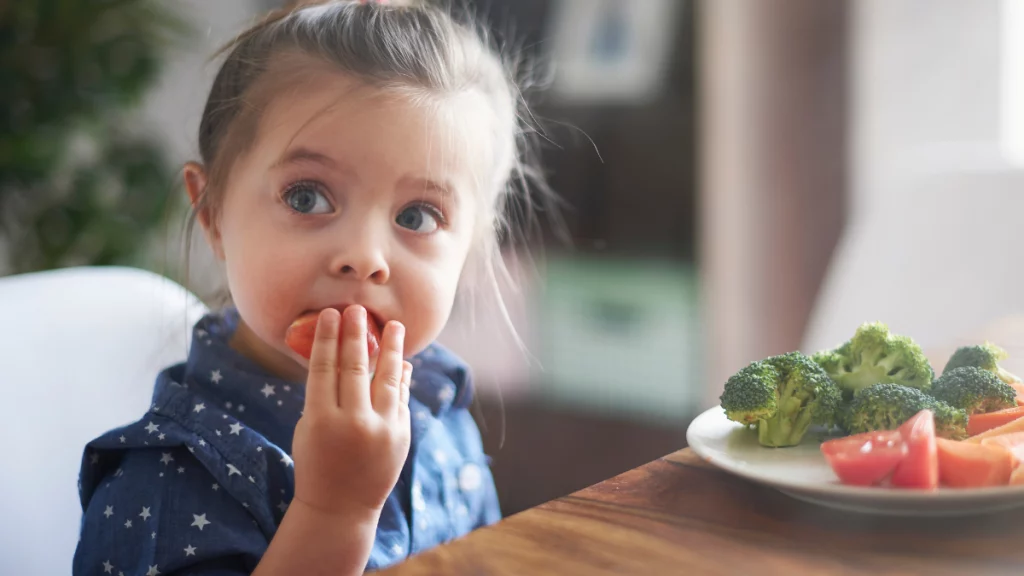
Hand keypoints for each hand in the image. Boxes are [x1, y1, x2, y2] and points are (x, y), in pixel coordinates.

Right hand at [291, 306, 412, 517]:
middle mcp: (352, 423)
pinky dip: (402, 378)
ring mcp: (381, 430)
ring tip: (395, 326)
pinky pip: (401, 398)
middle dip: (357, 335)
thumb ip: (324, 395)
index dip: (328, 338)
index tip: (331, 314)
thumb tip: (342, 356)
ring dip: (391, 349)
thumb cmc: (316, 462)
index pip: (324, 368)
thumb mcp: (309, 428)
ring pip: (388, 379)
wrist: (341, 507)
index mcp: (320, 420)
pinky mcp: (401, 436)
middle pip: (355, 367)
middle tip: (358, 309)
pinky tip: (402, 361)